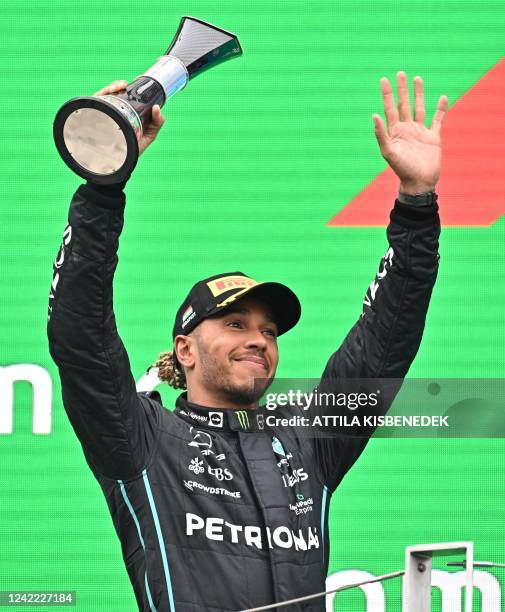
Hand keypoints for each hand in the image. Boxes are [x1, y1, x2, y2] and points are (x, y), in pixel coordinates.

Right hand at [93, 79, 165, 155]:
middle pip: (113, 94)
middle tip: (124, 85)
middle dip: (118, 86)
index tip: (132, 84)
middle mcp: (113, 114)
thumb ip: (157, 122)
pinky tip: (111, 91)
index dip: (126, 88)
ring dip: (112, 87)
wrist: (120, 164)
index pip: (124, 97)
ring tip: (120, 86)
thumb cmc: (133, 150)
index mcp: (124, 115)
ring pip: (104, 95)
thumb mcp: (149, 135)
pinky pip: (96, 102)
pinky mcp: (94, 118)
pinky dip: (103, 94)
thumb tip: (157, 108)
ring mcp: (104, 115)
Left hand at [372, 71, 447, 193]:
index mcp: (394, 132)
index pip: (389, 108)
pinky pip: (437, 120)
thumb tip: (374, 115)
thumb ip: (381, 134)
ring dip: (418, 94)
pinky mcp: (433, 137)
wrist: (419, 183)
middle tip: (400, 73)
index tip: (384, 79)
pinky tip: (442, 97)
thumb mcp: (389, 152)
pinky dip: (440, 109)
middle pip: (403, 104)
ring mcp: (420, 132)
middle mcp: (406, 129)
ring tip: (417, 78)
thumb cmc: (402, 170)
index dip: (387, 94)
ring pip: (419, 108)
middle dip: (401, 89)